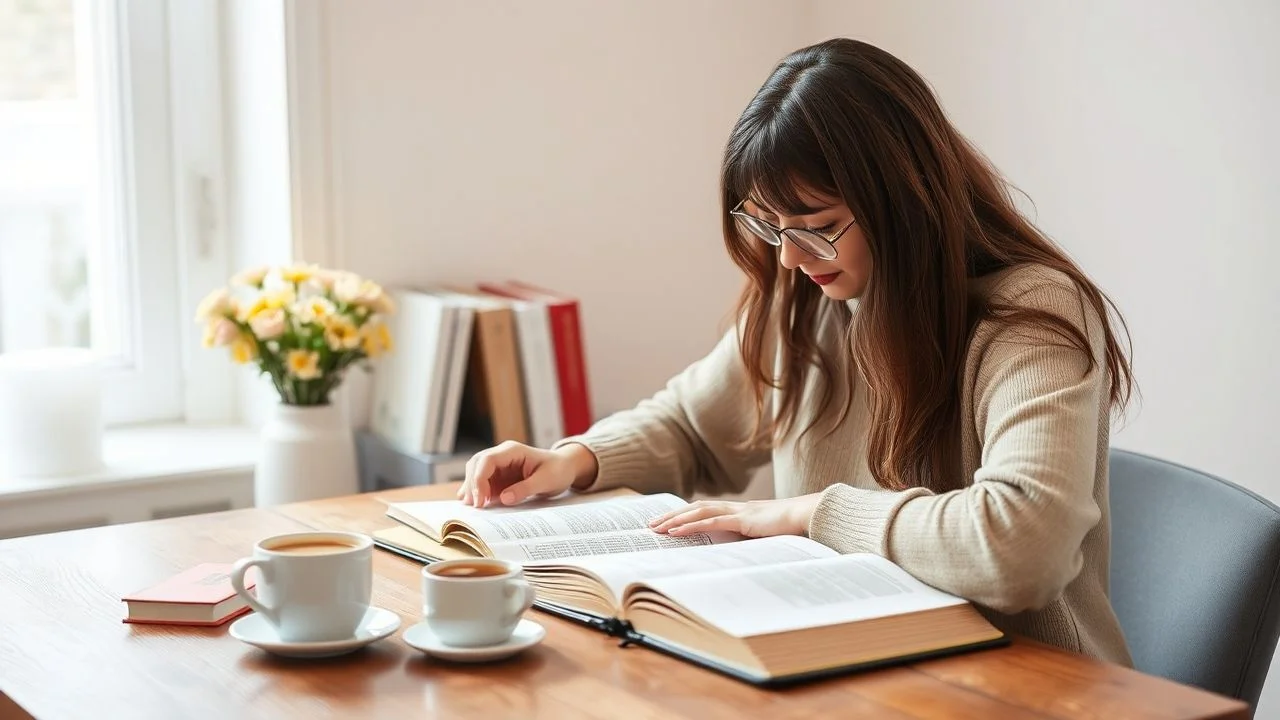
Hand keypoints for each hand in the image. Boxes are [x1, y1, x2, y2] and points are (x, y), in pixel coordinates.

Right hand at [457, 441, 598, 507]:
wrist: (564, 468)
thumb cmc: (557, 471)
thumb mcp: (546, 481)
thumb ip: (525, 488)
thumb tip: (504, 498)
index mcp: (512, 450)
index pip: (487, 460)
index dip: (479, 479)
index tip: (481, 500)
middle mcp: (502, 455)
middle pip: (476, 464)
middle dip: (472, 484)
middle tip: (476, 506)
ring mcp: (499, 465)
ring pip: (476, 472)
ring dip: (471, 488)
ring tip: (471, 506)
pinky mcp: (499, 476)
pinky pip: (483, 481)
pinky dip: (476, 491)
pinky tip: (471, 502)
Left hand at [648, 494, 822, 538]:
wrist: (810, 518)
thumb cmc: (792, 530)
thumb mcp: (767, 540)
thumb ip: (752, 544)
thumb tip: (737, 558)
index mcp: (741, 512)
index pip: (706, 511)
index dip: (686, 515)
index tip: (669, 523)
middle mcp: (736, 508)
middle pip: (696, 508)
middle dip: (673, 516)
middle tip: (652, 525)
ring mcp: (739, 512)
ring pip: (698, 512)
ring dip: (676, 519)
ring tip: (657, 528)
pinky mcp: (743, 519)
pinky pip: (711, 522)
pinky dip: (691, 525)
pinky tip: (676, 531)